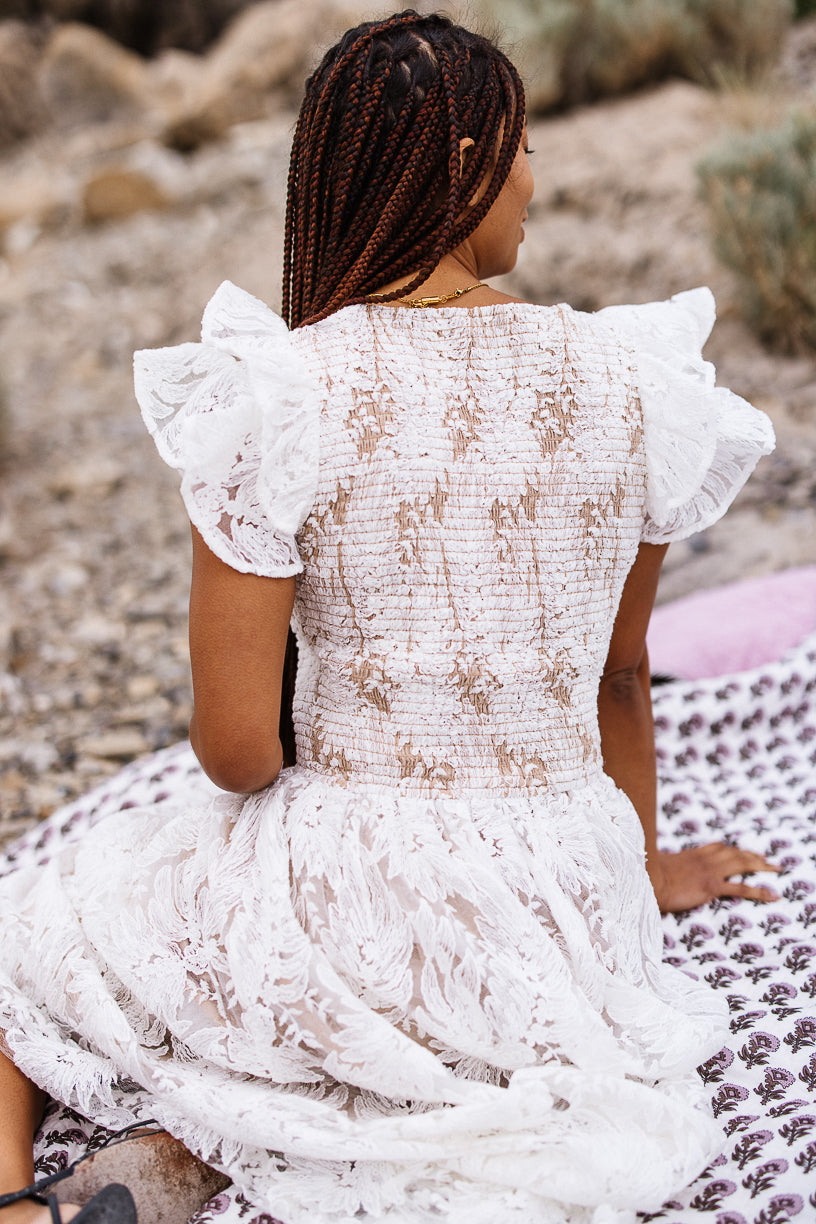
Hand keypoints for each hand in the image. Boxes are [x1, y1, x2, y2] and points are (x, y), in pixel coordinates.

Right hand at [649, 843, 780, 913]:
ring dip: (761, 865)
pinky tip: (772, 895)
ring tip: (775, 868)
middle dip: (753, 855)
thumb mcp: (655, 865)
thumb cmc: (645, 875)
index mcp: (691, 855)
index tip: (743, 852)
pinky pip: (740, 888)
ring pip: (741, 864)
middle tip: (768, 860)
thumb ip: (661, 864)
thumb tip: (652, 864)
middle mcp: (703, 860)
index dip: (732, 850)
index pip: (718, 848)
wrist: (645, 881)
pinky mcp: (710, 886)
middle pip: (734, 853)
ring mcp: (709, 872)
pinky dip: (760, 891)